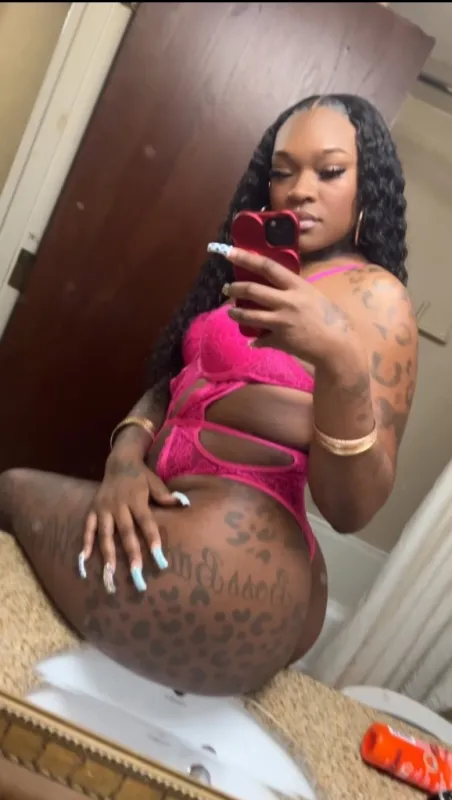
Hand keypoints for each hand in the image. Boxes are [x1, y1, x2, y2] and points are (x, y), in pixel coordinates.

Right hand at [80, 453, 186, 592]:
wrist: (119, 462)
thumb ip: (164, 494)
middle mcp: (118, 505)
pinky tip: (84, 558)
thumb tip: (182, 504)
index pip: (145, 521)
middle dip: (131, 552)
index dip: (151, 537)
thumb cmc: (140, 476)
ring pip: (105, 533)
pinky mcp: (93, 509)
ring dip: (107, 553)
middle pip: (126, 532)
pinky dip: (86, 542)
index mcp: (136, 499)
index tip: (157, 554)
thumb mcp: (154, 481)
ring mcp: (103, 508)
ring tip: (109, 572)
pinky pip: (88, 527)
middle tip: (136, 571)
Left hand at [220, 246, 353, 363]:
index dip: (246, 258)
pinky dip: (255, 340)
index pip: (267, 267)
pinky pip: (259, 339)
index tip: (229, 253)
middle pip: (252, 290)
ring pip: (248, 315)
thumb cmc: (330, 317)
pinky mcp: (279, 340)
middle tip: (228, 288)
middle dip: (235, 288)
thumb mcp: (312, 295)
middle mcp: (286, 301)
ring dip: (236, 313)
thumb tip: (275, 287)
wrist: (337, 345)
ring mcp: (281, 322)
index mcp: (297, 286)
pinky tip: (252, 341)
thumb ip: (293, 290)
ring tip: (232, 311)